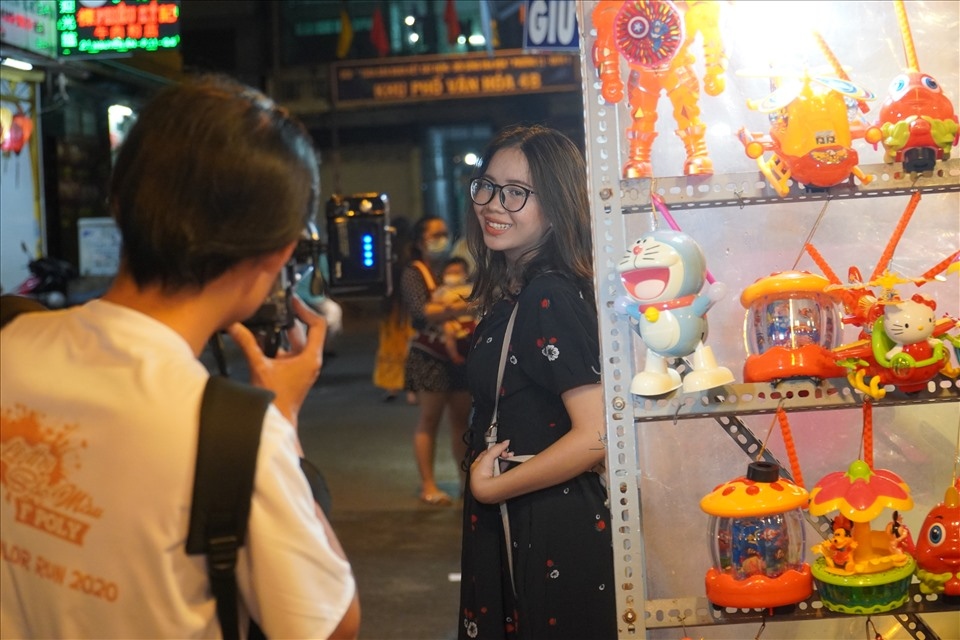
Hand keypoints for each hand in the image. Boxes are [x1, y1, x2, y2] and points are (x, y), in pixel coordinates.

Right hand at [227, 295, 326, 427]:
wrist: (276, 420)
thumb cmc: (274, 398)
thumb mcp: (259, 366)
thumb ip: (248, 344)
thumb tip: (235, 327)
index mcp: (311, 357)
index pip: (317, 325)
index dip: (306, 310)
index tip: (293, 301)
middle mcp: (311, 360)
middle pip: (306, 331)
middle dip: (290, 319)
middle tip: (277, 307)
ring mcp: (304, 366)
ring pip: (296, 341)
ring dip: (282, 332)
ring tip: (267, 320)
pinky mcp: (295, 371)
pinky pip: (289, 352)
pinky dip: (278, 344)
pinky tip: (262, 339)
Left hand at [469, 440, 511, 503]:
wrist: (484, 490)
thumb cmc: (480, 477)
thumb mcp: (488, 457)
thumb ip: (497, 448)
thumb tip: (505, 442)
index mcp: (477, 464)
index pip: (487, 453)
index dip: (495, 449)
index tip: (503, 447)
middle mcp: (483, 471)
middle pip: (495, 459)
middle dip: (502, 456)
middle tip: (507, 455)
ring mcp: (490, 477)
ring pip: (500, 466)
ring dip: (505, 462)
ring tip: (509, 459)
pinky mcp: (497, 482)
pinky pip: (503, 473)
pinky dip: (506, 470)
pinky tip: (509, 468)